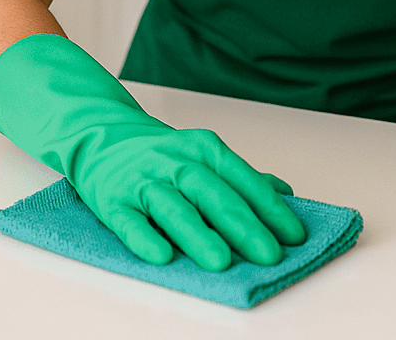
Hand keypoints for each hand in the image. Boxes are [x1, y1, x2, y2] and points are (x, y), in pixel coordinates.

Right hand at [0, 34, 306, 270]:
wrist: (101, 134)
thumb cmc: (163, 154)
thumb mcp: (205, 155)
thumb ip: (243, 176)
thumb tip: (285, 193)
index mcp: (204, 149)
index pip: (243, 179)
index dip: (270, 208)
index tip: (294, 235)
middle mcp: (175, 162)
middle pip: (213, 194)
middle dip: (243, 225)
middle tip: (268, 254)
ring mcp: (142, 181)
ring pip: (174, 207)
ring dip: (198, 234)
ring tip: (221, 261)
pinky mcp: (112, 200)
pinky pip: (128, 221)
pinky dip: (143, 237)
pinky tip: (161, 255)